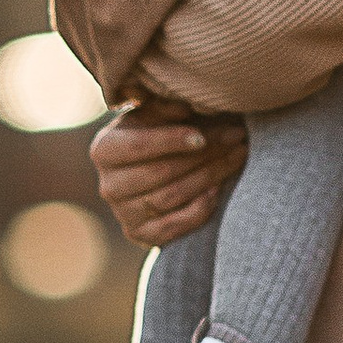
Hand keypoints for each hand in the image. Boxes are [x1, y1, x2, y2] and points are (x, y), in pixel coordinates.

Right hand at [91, 97, 246, 247]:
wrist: (152, 170)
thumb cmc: (156, 133)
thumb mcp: (154, 114)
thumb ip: (164, 107)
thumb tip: (184, 109)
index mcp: (104, 150)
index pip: (137, 146)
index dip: (171, 140)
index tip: (202, 136)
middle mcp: (109, 186)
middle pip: (160, 172)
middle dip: (203, 154)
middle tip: (236, 137)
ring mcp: (124, 214)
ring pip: (171, 197)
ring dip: (210, 176)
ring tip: (238, 154)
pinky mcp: (141, 235)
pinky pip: (173, 227)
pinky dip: (198, 210)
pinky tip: (218, 190)